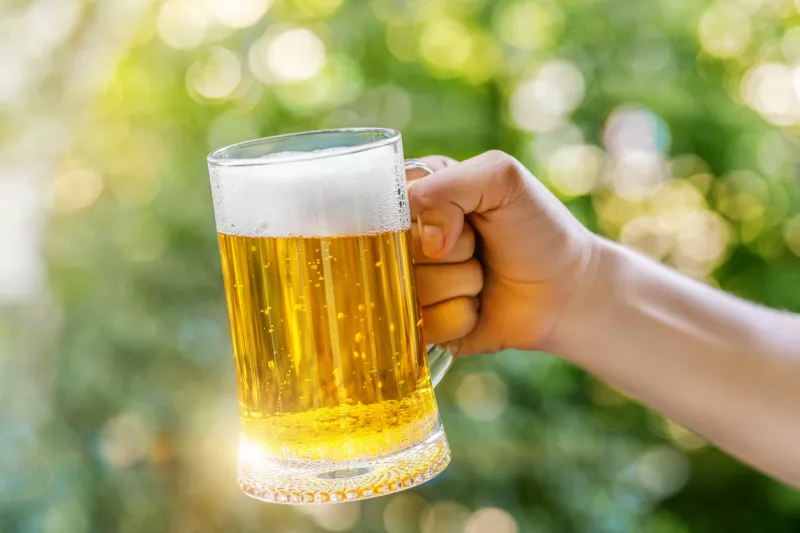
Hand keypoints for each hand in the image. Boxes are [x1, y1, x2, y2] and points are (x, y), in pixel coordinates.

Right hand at [407, 151, 598, 355]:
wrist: (568, 289)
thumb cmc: (538, 228)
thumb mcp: (502, 179)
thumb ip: (451, 184)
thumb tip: (427, 240)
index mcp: (418, 195)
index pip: (383, 205)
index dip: (420, 219)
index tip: (459, 224)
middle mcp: (407, 239)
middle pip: (393, 252)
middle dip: (450, 253)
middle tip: (478, 248)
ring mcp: (412, 284)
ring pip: (408, 291)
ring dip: (460, 285)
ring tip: (483, 277)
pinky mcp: (422, 324)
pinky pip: (422, 326)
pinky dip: (459, 317)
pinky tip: (478, 307)